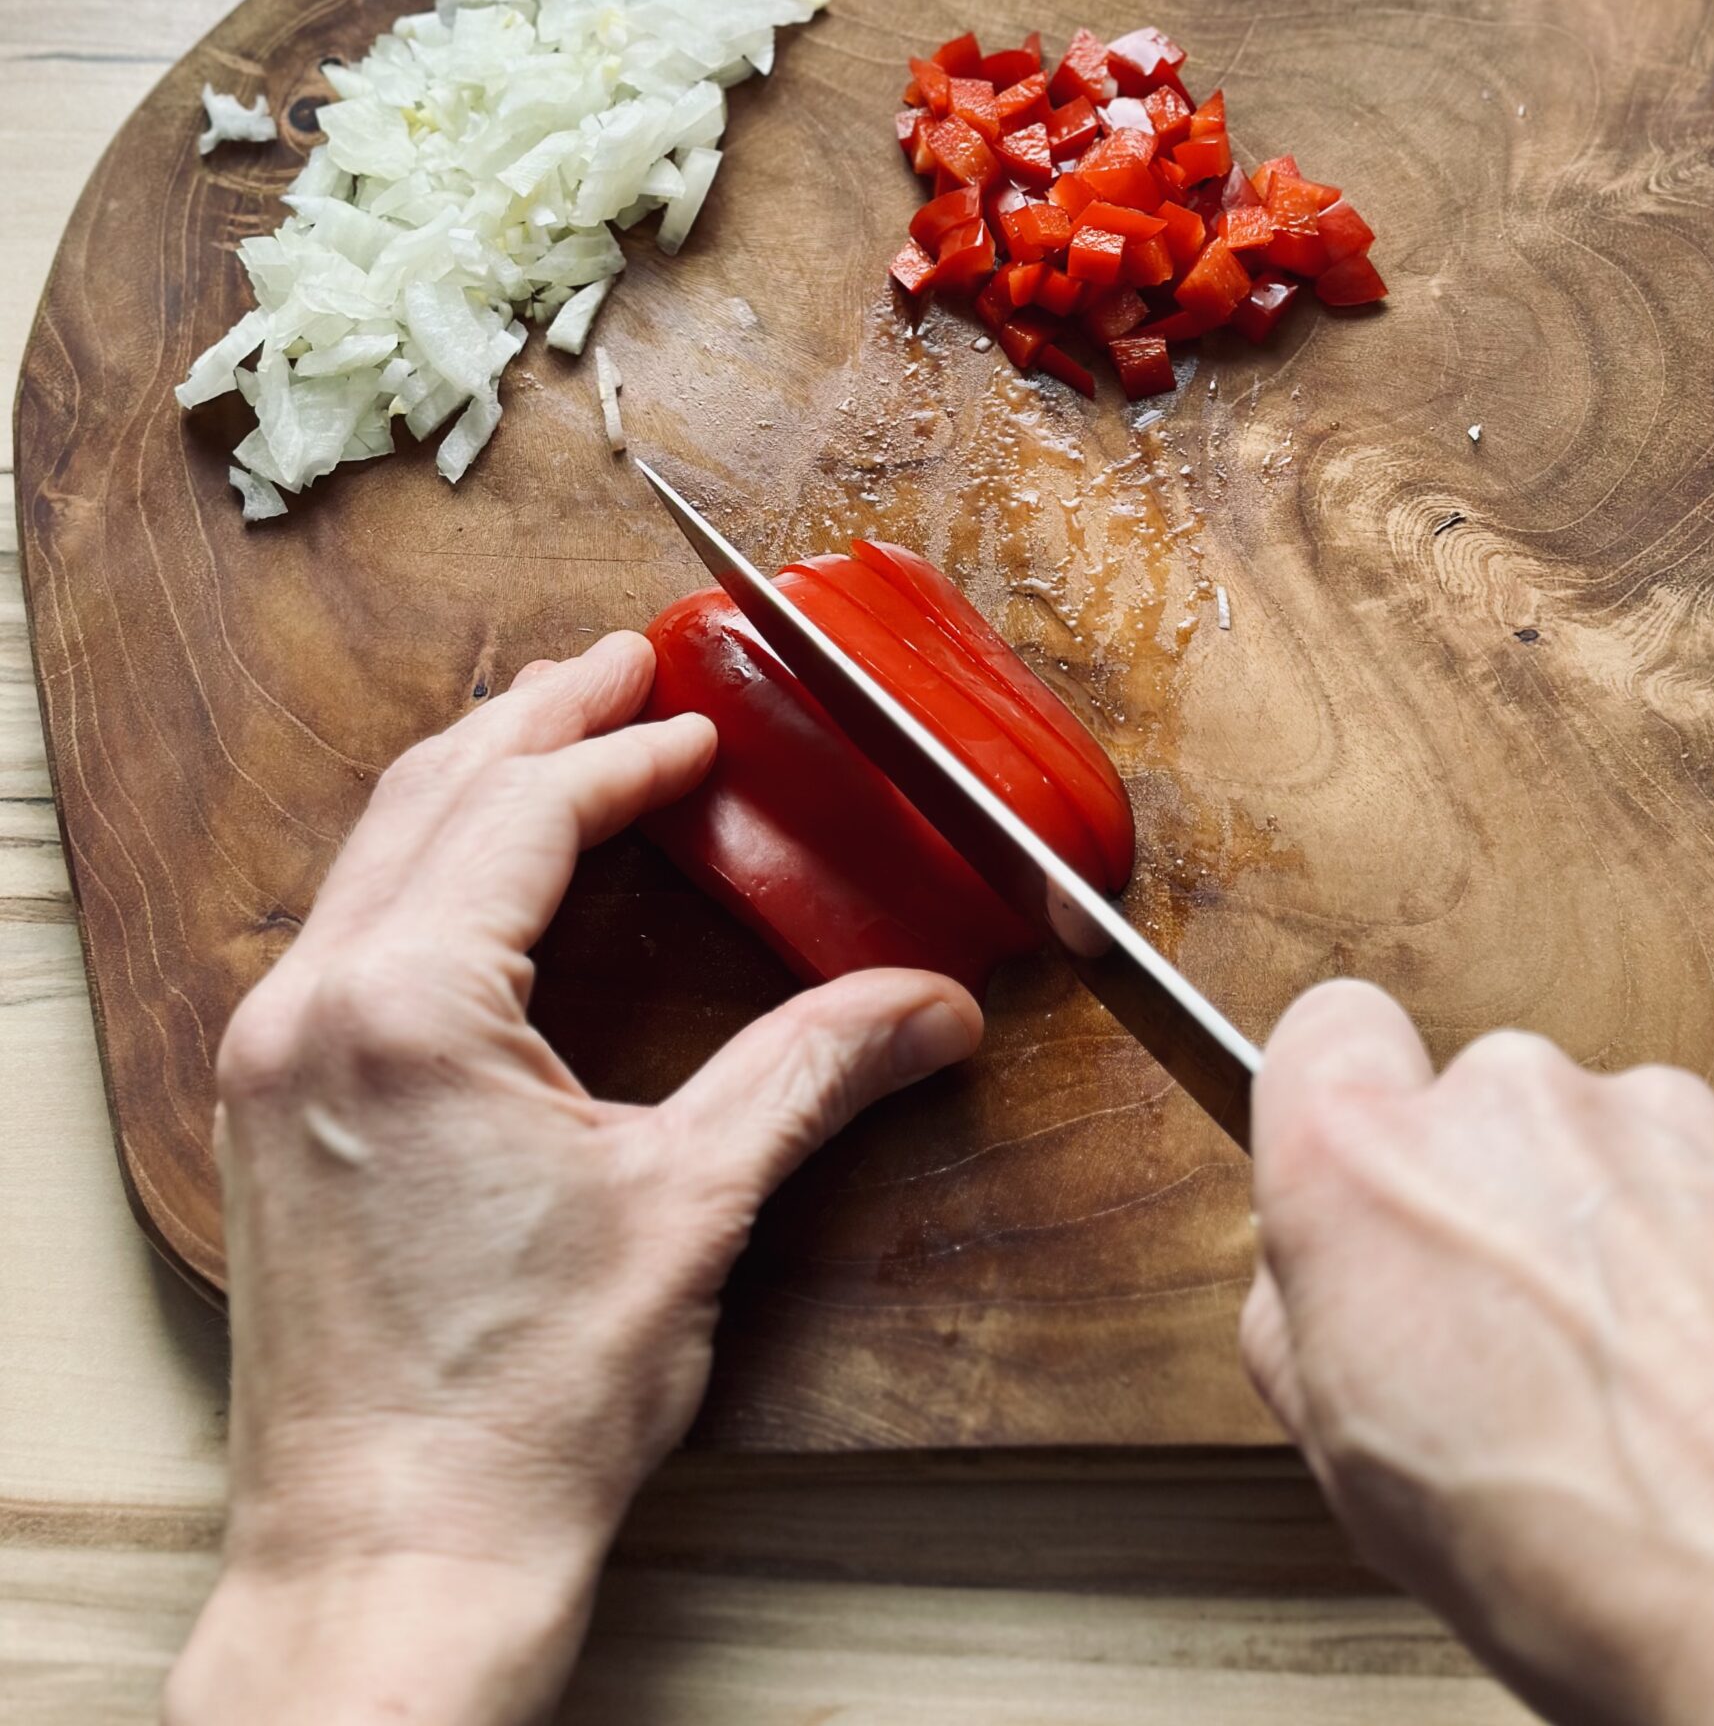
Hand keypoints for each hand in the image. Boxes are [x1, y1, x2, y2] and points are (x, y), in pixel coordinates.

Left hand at [164, 631, 981, 1725]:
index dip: (622, 753)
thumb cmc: (520, 1410)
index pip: (522, 813)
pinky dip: (425, 865)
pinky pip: (345, 928)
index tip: (694, 724)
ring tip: (555, 734)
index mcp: (408, 1009)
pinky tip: (484, 872)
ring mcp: (273, 1060)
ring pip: (372, 854)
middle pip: (428, 798)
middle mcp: (314, 1011)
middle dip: (533, 719)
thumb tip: (928, 1005)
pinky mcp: (269, 1111)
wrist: (392, 1564)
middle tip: (616, 665)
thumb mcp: (691, 1209)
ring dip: (471, 781)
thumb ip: (812, 1072)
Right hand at [1241, 981, 1713, 1725]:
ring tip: (1650, 1396)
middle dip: (1496, 1203)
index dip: (1342, 1107)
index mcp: (1372, 1164)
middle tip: (1521, 1349)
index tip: (1368, 1180)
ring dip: (1620, 1241)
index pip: (1323, 1032)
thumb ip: (1302, 1325)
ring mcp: (1671, 1124)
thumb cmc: (1599, 1565)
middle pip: (1482, 1107)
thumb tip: (1316, 1289)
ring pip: (1615, 1152)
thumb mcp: (1353, 1469)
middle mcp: (1517, 1107)